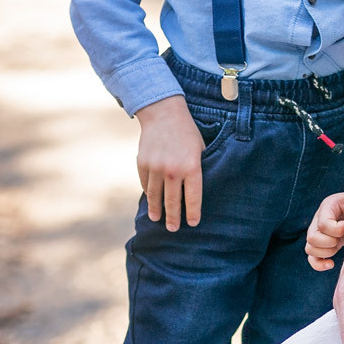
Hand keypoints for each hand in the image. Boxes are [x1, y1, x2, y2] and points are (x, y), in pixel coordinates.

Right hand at [135, 95, 203, 230]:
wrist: (163, 114)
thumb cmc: (187, 132)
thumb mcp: (200, 148)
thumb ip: (198, 168)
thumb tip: (196, 188)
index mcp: (191, 166)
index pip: (192, 196)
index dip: (192, 212)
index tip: (192, 223)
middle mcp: (173, 170)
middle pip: (172, 201)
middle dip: (173, 217)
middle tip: (173, 229)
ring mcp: (156, 168)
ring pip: (156, 196)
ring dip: (156, 209)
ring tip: (157, 219)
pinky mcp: (143, 164)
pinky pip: (146, 184)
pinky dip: (149, 193)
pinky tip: (151, 199)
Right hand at [305, 189, 343, 270]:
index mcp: (326, 208)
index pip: (323, 224)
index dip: (336, 230)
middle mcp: (316, 221)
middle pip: (312, 238)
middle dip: (329, 242)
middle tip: (341, 238)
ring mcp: (316, 234)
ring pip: (310, 249)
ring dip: (326, 253)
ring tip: (338, 246)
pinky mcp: (320, 245)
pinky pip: (312, 259)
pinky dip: (319, 265)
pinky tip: (331, 264)